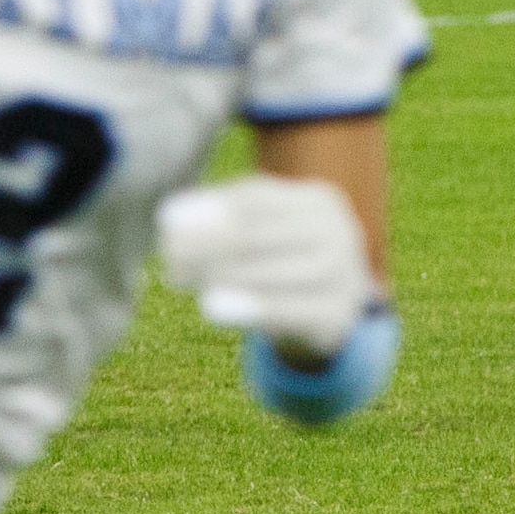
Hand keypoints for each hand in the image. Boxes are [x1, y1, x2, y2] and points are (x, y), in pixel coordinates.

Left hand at [157, 176, 379, 360]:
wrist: (333, 308)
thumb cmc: (284, 259)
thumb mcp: (267, 230)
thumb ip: (228, 217)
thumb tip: (176, 216)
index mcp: (319, 200)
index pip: (254, 200)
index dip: (208, 215)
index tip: (169, 234)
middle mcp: (340, 230)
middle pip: (259, 236)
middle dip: (207, 249)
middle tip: (170, 263)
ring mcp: (345, 272)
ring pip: (273, 273)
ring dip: (222, 277)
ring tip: (188, 282)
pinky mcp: (339, 313)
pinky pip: (287, 309)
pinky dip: (247, 307)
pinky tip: (214, 307)